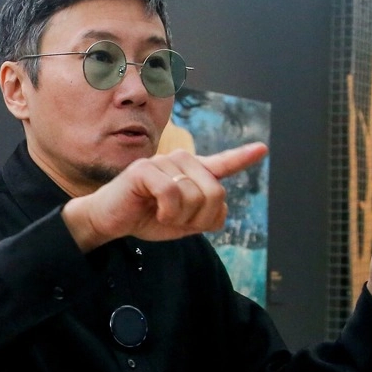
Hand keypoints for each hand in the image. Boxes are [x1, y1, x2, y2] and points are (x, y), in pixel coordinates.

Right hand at [62, 142, 268, 249]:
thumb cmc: (144, 218)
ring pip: (194, 195)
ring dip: (180, 217)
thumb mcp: (182, 223)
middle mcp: (180, 161)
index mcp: (190, 173)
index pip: (221, 164)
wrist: (110, 221)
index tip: (262, 149)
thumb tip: (221, 208)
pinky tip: (154, 212)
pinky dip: (167, 212)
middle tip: (177, 221)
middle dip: (200, 217)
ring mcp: (163, 162)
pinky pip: (172, 194)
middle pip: (215, 192)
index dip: (242, 157)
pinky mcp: (145, 169)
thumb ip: (205, 216)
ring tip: (161, 215)